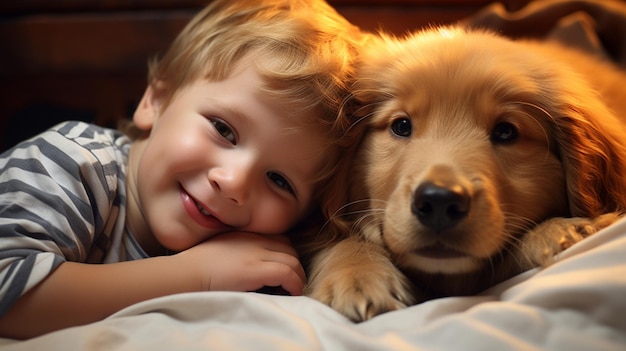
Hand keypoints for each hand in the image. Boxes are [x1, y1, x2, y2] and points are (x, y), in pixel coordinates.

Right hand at [176, 232, 305, 294]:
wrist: (186, 272)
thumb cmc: (196, 266)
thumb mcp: (222, 249)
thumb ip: (239, 251)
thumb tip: (249, 266)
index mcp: (246, 235)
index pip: (279, 239)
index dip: (285, 254)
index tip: (284, 269)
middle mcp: (255, 240)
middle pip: (289, 248)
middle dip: (294, 265)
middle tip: (292, 282)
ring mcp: (257, 253)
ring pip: (293, 261)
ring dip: (297, 276)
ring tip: (293, 290)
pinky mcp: (257, 269)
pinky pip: (287, 273)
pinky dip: (295, 284)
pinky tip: (292, 293)